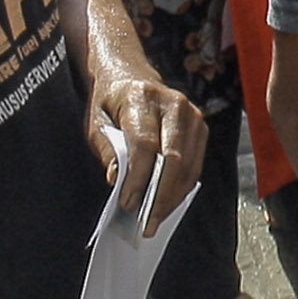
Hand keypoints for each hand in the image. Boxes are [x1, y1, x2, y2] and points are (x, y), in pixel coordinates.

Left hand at [89, 71, 205, 230]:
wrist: (132, 75)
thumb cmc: (111, 102)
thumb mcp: (96, 123)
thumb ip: (107, 152)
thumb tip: (118, 183)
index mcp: (141, 97)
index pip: (144, 143)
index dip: (137, 177)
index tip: (128, 202)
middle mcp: (173, 103)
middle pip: (172, 158)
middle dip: (159, 195)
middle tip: (145, 223)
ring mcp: (192, 115)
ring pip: (188, 166)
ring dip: (172, 197)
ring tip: (155, 220)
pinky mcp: (200, 128)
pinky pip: (195, 166)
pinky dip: (181, 189)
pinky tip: (166, 204)